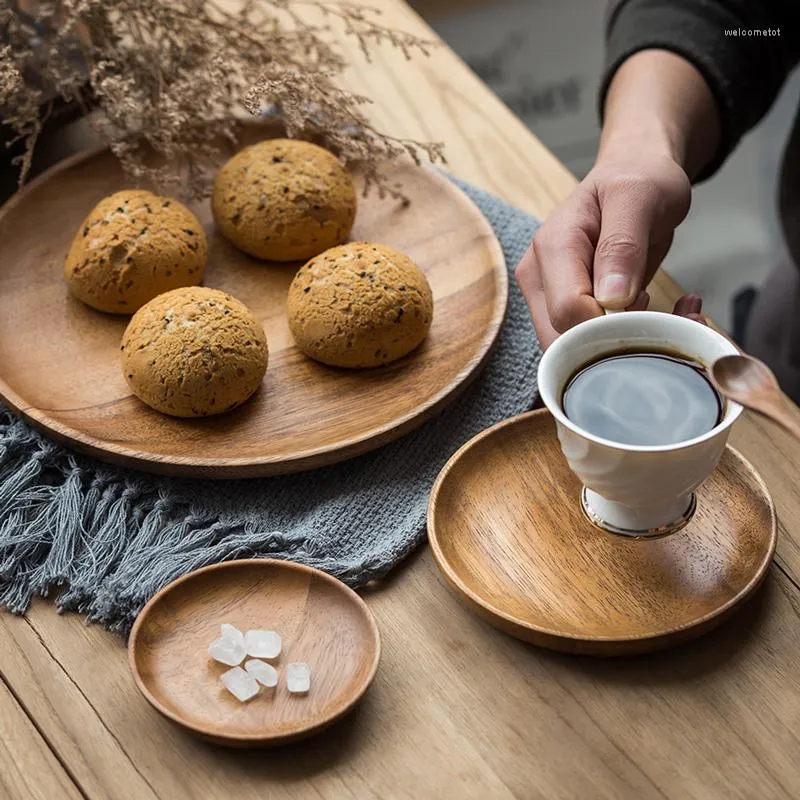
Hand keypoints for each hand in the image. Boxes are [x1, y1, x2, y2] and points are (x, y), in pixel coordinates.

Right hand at [515, 151, 699, 348]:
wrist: (634, 174)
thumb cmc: (637, 178)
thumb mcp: (639, 195)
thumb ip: (623, 243)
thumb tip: (611, 298)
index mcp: (552, 249)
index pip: (568, 312)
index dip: (612, 323)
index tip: (653, 307)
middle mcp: (541, 280)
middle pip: (565, 342)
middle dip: (619, 343)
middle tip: (675, 320)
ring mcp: (551, 299)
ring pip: (577, 353)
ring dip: (630, 346)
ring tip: (678, 316)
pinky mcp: (570, 312)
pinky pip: (591, 346)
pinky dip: (631, 341)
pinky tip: (665, 317)